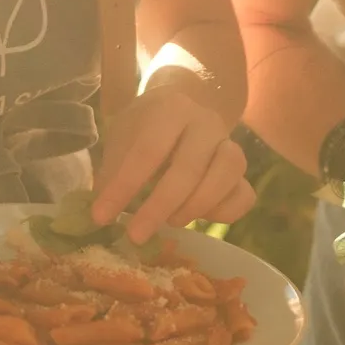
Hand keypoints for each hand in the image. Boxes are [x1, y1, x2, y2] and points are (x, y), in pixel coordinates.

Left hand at [93, 77, 254, 242]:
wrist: (183, 108)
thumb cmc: (145, 128)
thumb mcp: (122, 138)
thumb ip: (112, 172)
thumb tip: (99, 215)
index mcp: (171, 109)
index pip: (148, 151)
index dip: (124, 187)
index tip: (101, 216)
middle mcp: (206, 123)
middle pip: (189, 168)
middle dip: (159, 207)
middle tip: (135, 235)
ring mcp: (230, 144)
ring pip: (226, 176)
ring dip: (195, 207)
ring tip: (171, 222)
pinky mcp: (243, 171)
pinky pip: (245, 195)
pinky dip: (224, 214)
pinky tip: (200, 219)